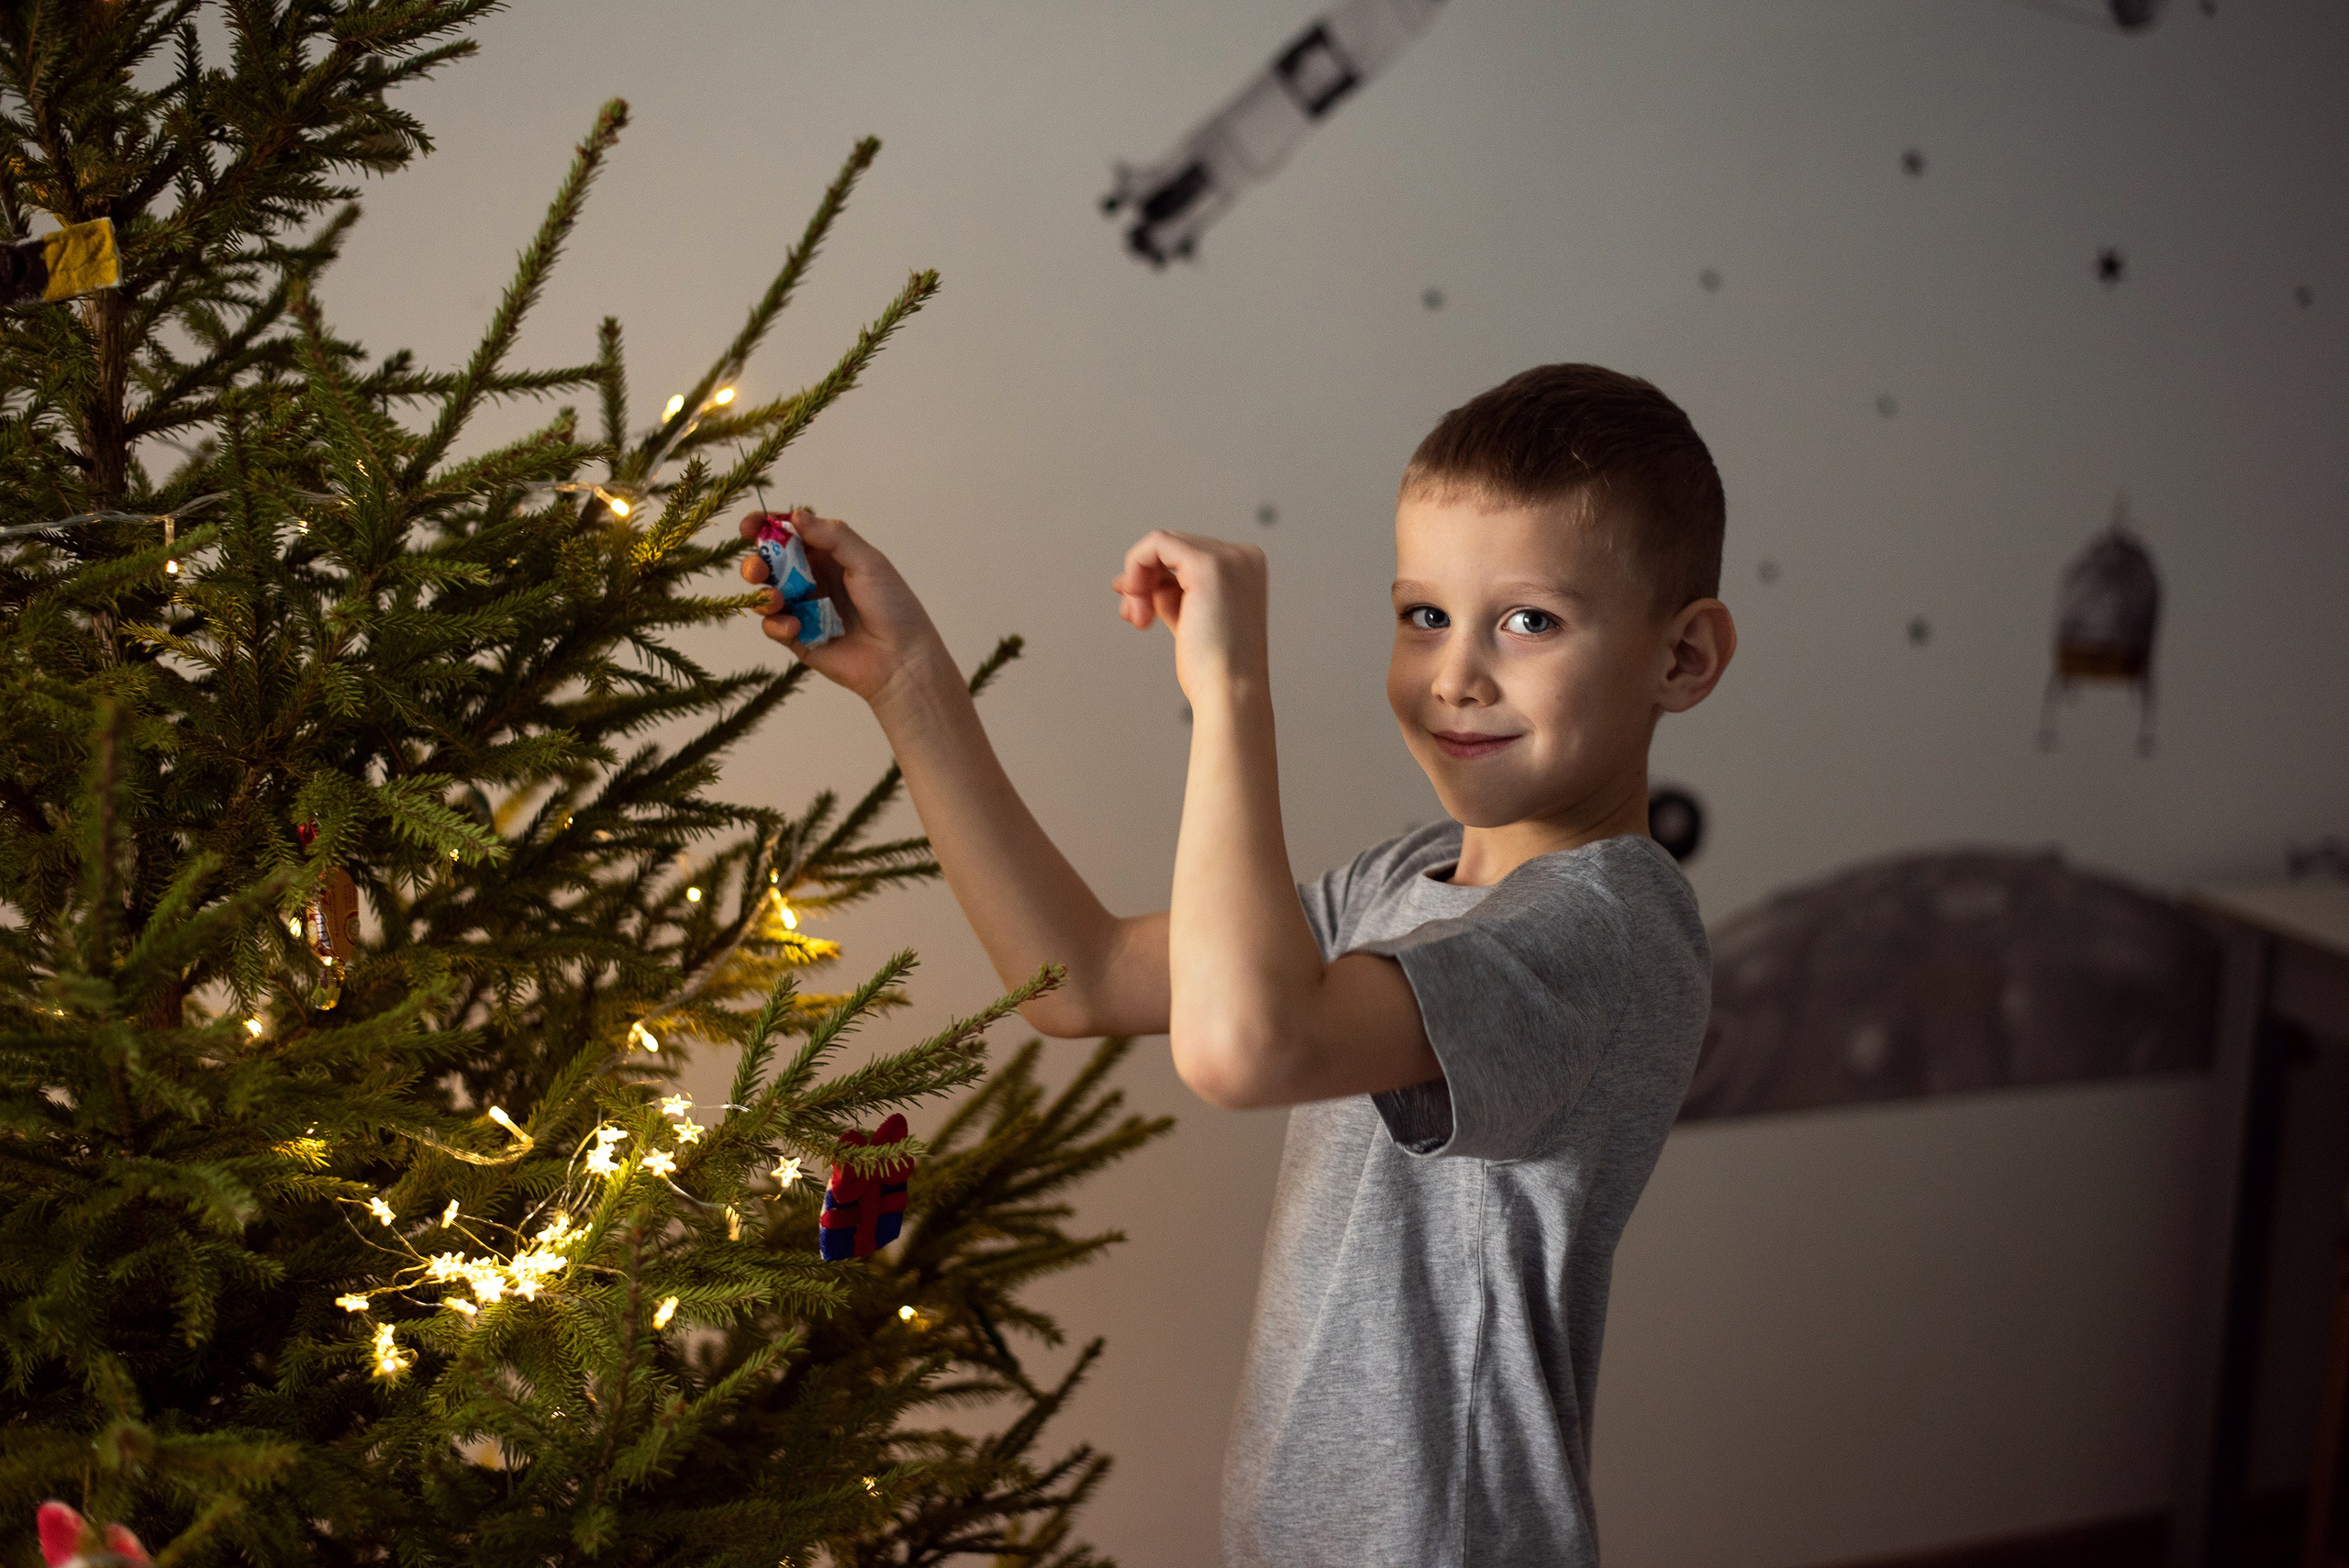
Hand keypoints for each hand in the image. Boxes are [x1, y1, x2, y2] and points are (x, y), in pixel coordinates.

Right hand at [738, 508, 948, 704]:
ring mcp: (805, 610)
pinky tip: (794, 626)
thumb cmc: (892, 606)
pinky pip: (774, 627)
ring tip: (777, 599)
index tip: (749, 526)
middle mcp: (814, 581)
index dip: (767, 528)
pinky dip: (776, 624)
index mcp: (829, 557)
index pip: (790, 536)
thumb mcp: (867, 561)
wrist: (901, 658)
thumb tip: (795, 515)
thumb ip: (832, 537)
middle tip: (758, 569)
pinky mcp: (800, 639)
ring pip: (766, 595)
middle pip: (771, 565)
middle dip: (757, 563)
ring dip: (763, 593)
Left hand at [1111, 530, 1269, 698]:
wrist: (1230, 693)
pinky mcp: (1207, 564)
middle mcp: (1242, 557)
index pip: (1186, 558)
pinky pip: (1156, 544)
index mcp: (1246, 569)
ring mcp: (1228, 557)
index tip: (1137, 608)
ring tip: (1138, 617)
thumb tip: (1133, 580)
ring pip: (1161, 544)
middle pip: (1172, 549)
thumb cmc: (1214, 670)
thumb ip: (1169, 595)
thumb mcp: (1189, 619)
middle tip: (1133, 616)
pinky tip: (1135, 599)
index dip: (1155, 579)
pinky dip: (1135, 566)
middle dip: (1143, 580)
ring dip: (1138, 580)